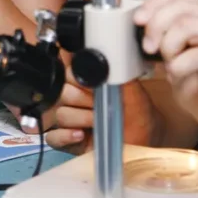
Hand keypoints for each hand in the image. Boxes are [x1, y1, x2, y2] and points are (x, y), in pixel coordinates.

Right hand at [44, 67, 161, 153]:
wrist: (144, 142)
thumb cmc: (139, 114)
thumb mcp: (133, 91)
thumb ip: (117, 73)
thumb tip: (103, 55)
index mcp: (86, 84)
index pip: (67, 72)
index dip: (77, 77)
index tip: (93, 84)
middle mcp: (74, 99)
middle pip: (62, 92)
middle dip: (82, 99)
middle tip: (99, 105)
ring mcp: (69, 121)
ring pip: (60, 114)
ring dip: (80, 118)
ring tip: (97, 123)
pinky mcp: (66, 141)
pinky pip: (53, 137)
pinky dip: (65, 136)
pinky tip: (81, 135)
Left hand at [136, 0, 197, 136]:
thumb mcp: (175, 56)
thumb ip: (163, 38)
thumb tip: (140, 27)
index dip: (154, 2)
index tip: (138, 20)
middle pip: (180, 6)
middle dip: (156, 25)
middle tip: (149, 47)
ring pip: (187, 25)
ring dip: (168, 44)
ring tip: (169, 61)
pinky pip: (196, 55)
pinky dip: (178, 66)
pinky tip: (178, 74)